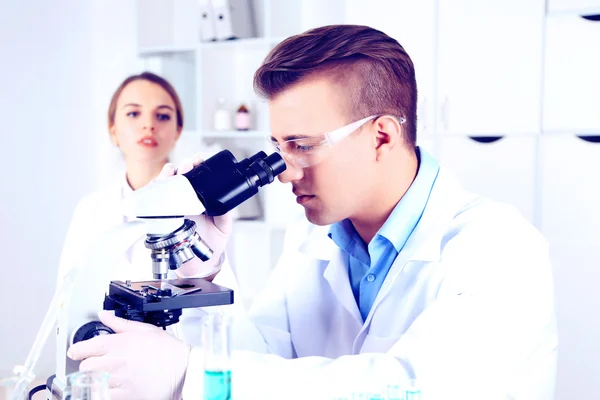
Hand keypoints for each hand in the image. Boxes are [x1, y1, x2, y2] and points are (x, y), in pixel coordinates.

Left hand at [68, 311, 189, 399]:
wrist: (184, 371)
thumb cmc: (168, 351)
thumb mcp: (146, 330)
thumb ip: (121, 323)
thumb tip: (104, 315)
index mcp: (121, 343)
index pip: (86, 347)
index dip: (77, 350)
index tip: (76, 352)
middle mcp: (118, 361)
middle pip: (85, 366)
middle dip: (88, 365)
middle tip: (95, 364)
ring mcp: (120, 380)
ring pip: (92, 382)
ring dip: (95, 380)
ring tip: (104, 377)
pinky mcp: (126, 396)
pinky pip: (104, 396)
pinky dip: (103, 392)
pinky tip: (110, 388)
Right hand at [159, 154, 233, 278]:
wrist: (200, 265)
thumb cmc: (211, 244)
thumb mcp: (223, 227)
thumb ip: (224, 214)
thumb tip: (226, 203)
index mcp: (200, 199)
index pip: (197, 177)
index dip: (197, 166)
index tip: (199, 160)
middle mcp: (184, 201)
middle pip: (180, 177)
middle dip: (183, 167)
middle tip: (188, 166)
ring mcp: (171, 208)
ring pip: (165, 185)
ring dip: (168, 175)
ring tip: (173, 171)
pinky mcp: (160, 218)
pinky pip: (152, 201)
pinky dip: (152, 190)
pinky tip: (157, 184)